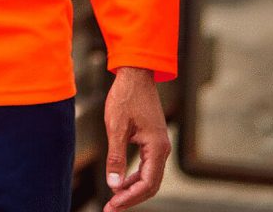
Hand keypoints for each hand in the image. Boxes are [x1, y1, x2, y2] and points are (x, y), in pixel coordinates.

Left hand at [103, 66, 170, 210]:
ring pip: (149, 176)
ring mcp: (159, 144)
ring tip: (114, 199)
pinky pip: (147, 166)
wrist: (135, 73)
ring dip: (132, 189)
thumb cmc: (125, 96)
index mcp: (156, 147)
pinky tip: (121, 182)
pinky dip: (134, 177)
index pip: (147, 184)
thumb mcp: (116, 127)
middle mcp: (162, 149)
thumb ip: (116, 158)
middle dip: (131, 198)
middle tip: (111, 208)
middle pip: (150, 185)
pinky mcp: (153, 140)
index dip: (129, 198)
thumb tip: (114, 186)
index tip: (112, 206)